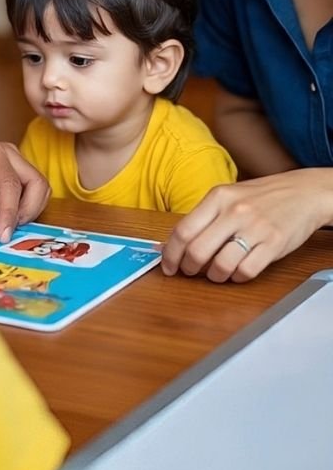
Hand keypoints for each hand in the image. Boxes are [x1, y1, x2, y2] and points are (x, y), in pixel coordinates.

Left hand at [0, 127, 49, 241]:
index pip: (11, 183)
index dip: (9, 212)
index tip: (2, 235)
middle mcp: (8, 154)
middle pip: (37, 183)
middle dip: (27, 211)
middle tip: (7, 232)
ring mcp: (12, 165)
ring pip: (38, 189)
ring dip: (27, 212)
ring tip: (2, 226)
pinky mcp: (12, 177)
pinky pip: (27, 195)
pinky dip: (20, 211)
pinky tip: (0, 220)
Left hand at [161, 169, 332, 282]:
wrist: (302, 192)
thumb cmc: (261, 196)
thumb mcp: (228, 196)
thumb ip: (203, 217)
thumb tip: (172, 242)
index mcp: (218, 197)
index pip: (183, 230)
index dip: (170, 253)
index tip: (167, 265)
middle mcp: (234, 211)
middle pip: (197, 250)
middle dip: (188, 267)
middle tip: (189, 271)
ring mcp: (255, 228)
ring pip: (221, 264)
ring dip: (213, 275)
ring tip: (216, 272)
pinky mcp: (274, 244)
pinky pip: (247, 271)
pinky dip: (237, 277)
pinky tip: (237, 271)